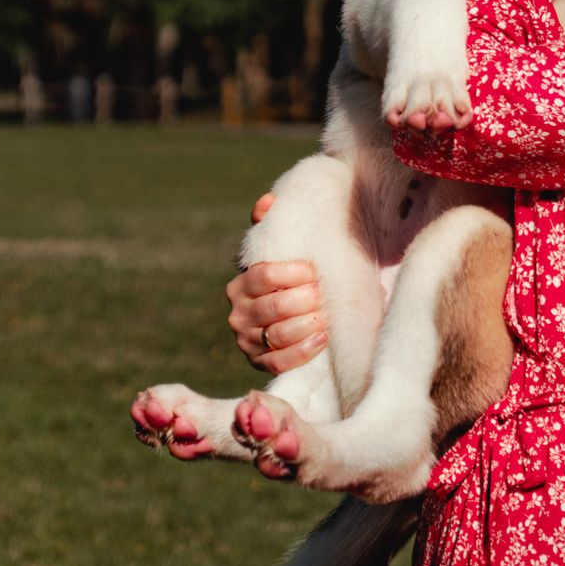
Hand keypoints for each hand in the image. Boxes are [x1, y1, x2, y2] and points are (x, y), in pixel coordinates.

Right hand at [227, 193, 325, 373]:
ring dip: (304, 326)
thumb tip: (267, 202)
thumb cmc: (288, 280)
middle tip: (323, 294)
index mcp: (240, 285)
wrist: (287, 318)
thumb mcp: (278, 254)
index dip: (290, 273)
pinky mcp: (259, 363)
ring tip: (326, 317)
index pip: (262, 276)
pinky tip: (322, 339)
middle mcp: (238, 314)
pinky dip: (302, 351)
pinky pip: (278, 362)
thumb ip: (270, 229)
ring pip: (276, 335)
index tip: (313, 271)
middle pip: (271, 306)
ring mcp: (247, 341)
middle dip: (302, 300)